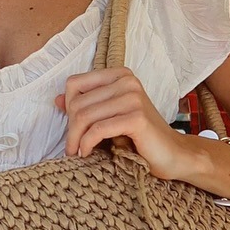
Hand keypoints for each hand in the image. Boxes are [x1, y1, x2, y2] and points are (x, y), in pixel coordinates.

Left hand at [57, 66, 193, 181]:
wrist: (173, 155)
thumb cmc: (140, 138)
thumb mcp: (109, 117)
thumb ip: (86, 106)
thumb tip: (56, 100)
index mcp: (120, 75)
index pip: (74, 84)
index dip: (68, 109)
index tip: (73, 129)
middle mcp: (127, 81)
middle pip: (77, 102)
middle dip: (71, 129)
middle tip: (73, 147)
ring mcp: (133, 97)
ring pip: (84, 116)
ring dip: (75, 139)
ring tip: (77, 153)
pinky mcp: (137, 117)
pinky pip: (97, 129)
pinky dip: (87, 143)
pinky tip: (86, 154)